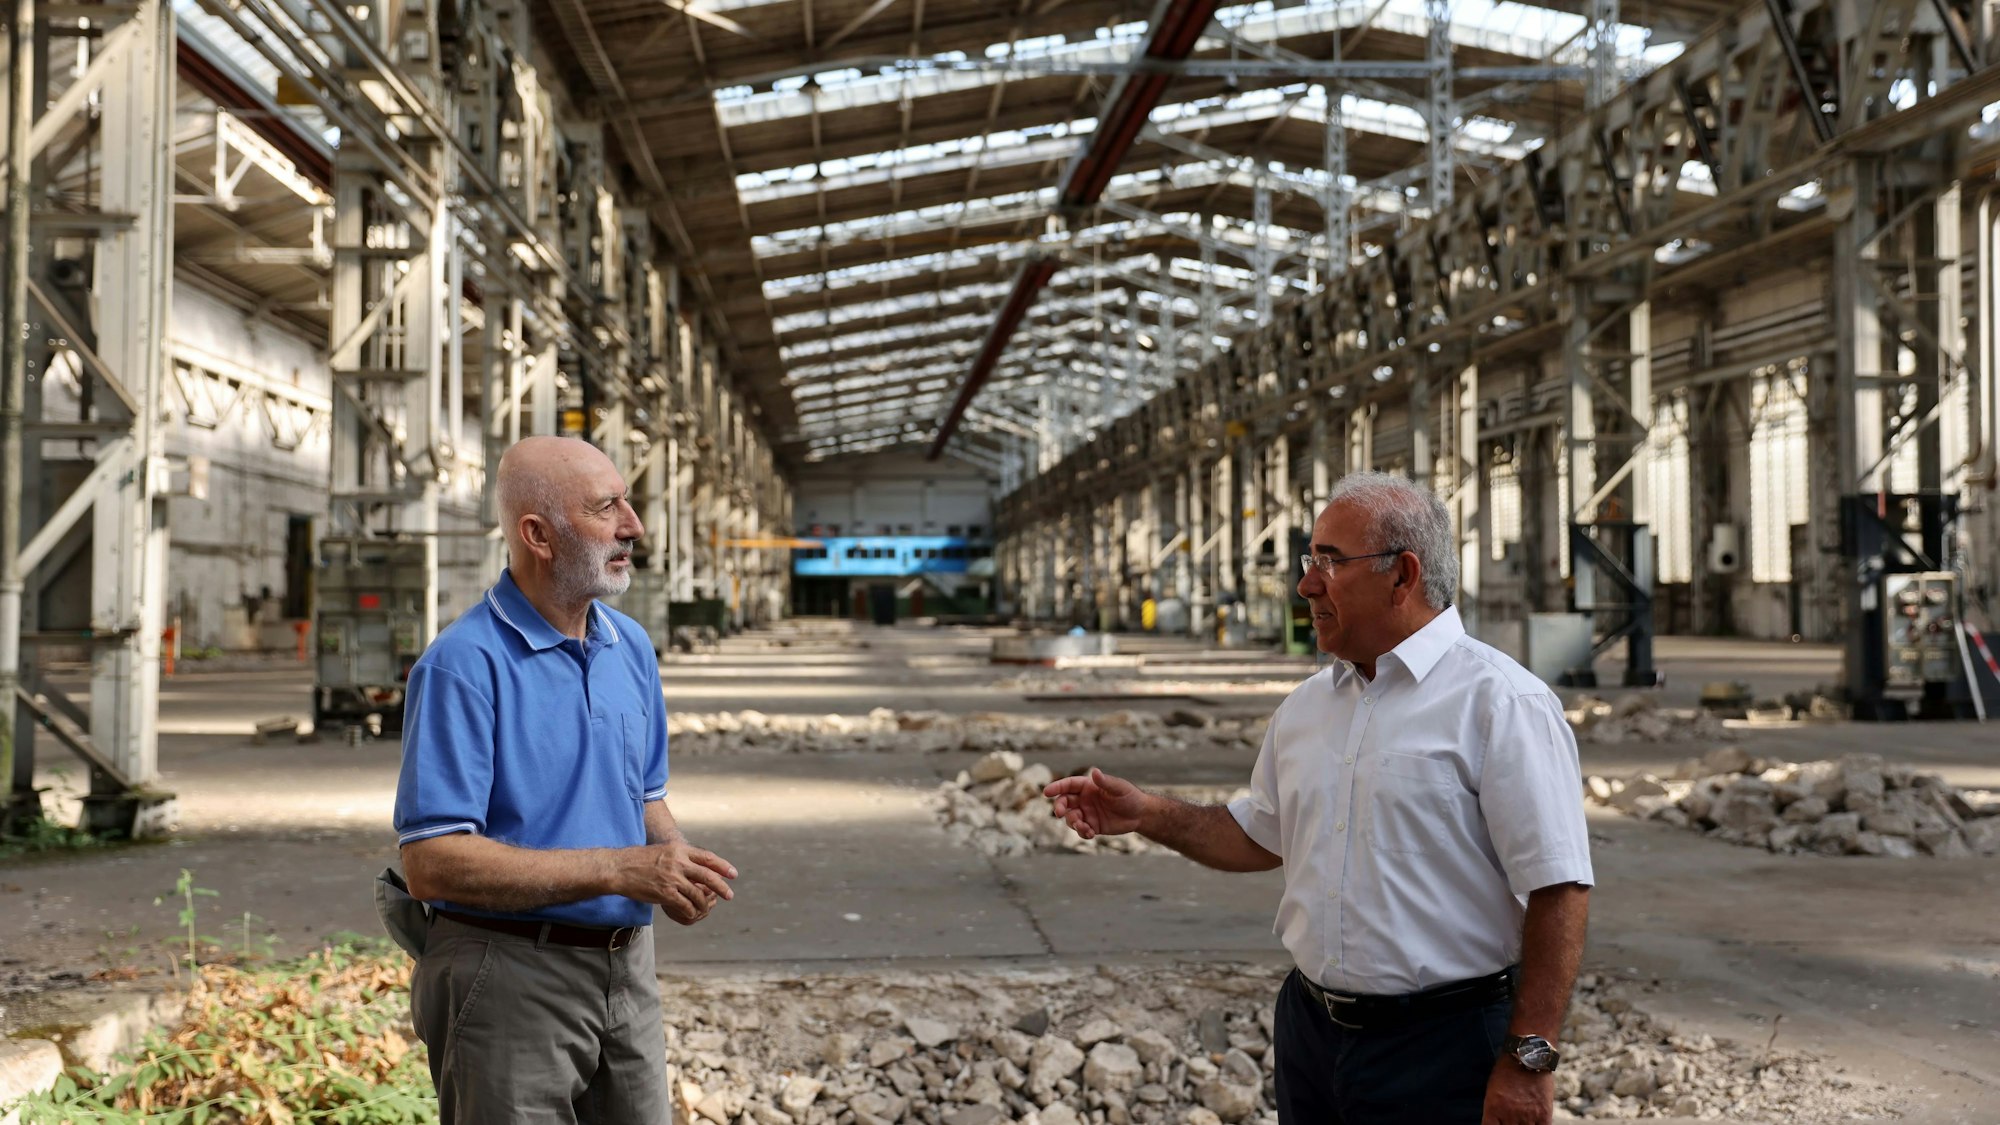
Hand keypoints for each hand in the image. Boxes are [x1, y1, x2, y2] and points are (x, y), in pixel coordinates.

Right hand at [620, 842, 736, 925]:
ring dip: (704, 904)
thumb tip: (696, 866)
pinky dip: (691, 911)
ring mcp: (672, 878)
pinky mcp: (665, 893)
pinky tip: (691, 913)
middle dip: (721, 887)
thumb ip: (679, 857)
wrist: (618, 868)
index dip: (722, 866)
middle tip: (729, 895)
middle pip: (708, 876)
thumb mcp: (663, 851)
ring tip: (706, 909)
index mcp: (679, 849)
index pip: (707, 858)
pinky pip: (685, 905)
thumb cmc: (638, 860)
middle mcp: (678, 862)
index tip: (733, 874)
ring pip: (697, 894)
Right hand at [1043, 768, 1149, 839]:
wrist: (1140, 814)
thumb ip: (1105, 782)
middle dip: (1060, 807)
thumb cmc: (1130, 796)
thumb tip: (1094, 772)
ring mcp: (1087, 813)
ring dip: (1072, 822)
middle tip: (1060, 813)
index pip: (1068, 785)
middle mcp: (1084, 799)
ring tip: (1083, 826)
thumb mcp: (1119, 788)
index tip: (1046, 792)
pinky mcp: (1092, 826)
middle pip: (1065, 802)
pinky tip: (1090, 833)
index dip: (1056, 787)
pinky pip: (1081, 830)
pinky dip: (1082, 832)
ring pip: (1071, 818)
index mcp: (1088, 787)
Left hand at [1482, 1058, 1554, 1124]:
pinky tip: (1533, 1124)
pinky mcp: (1544, 1114)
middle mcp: (1509, 1114)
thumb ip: (1494, 1109)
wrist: (1528, 1055)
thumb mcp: (1493, 1089)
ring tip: (1521, 1122)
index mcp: (1493, 1108)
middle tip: (1510, 1121)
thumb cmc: (1507, 1070)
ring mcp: (1528, 1116)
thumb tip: (1496, 1122)